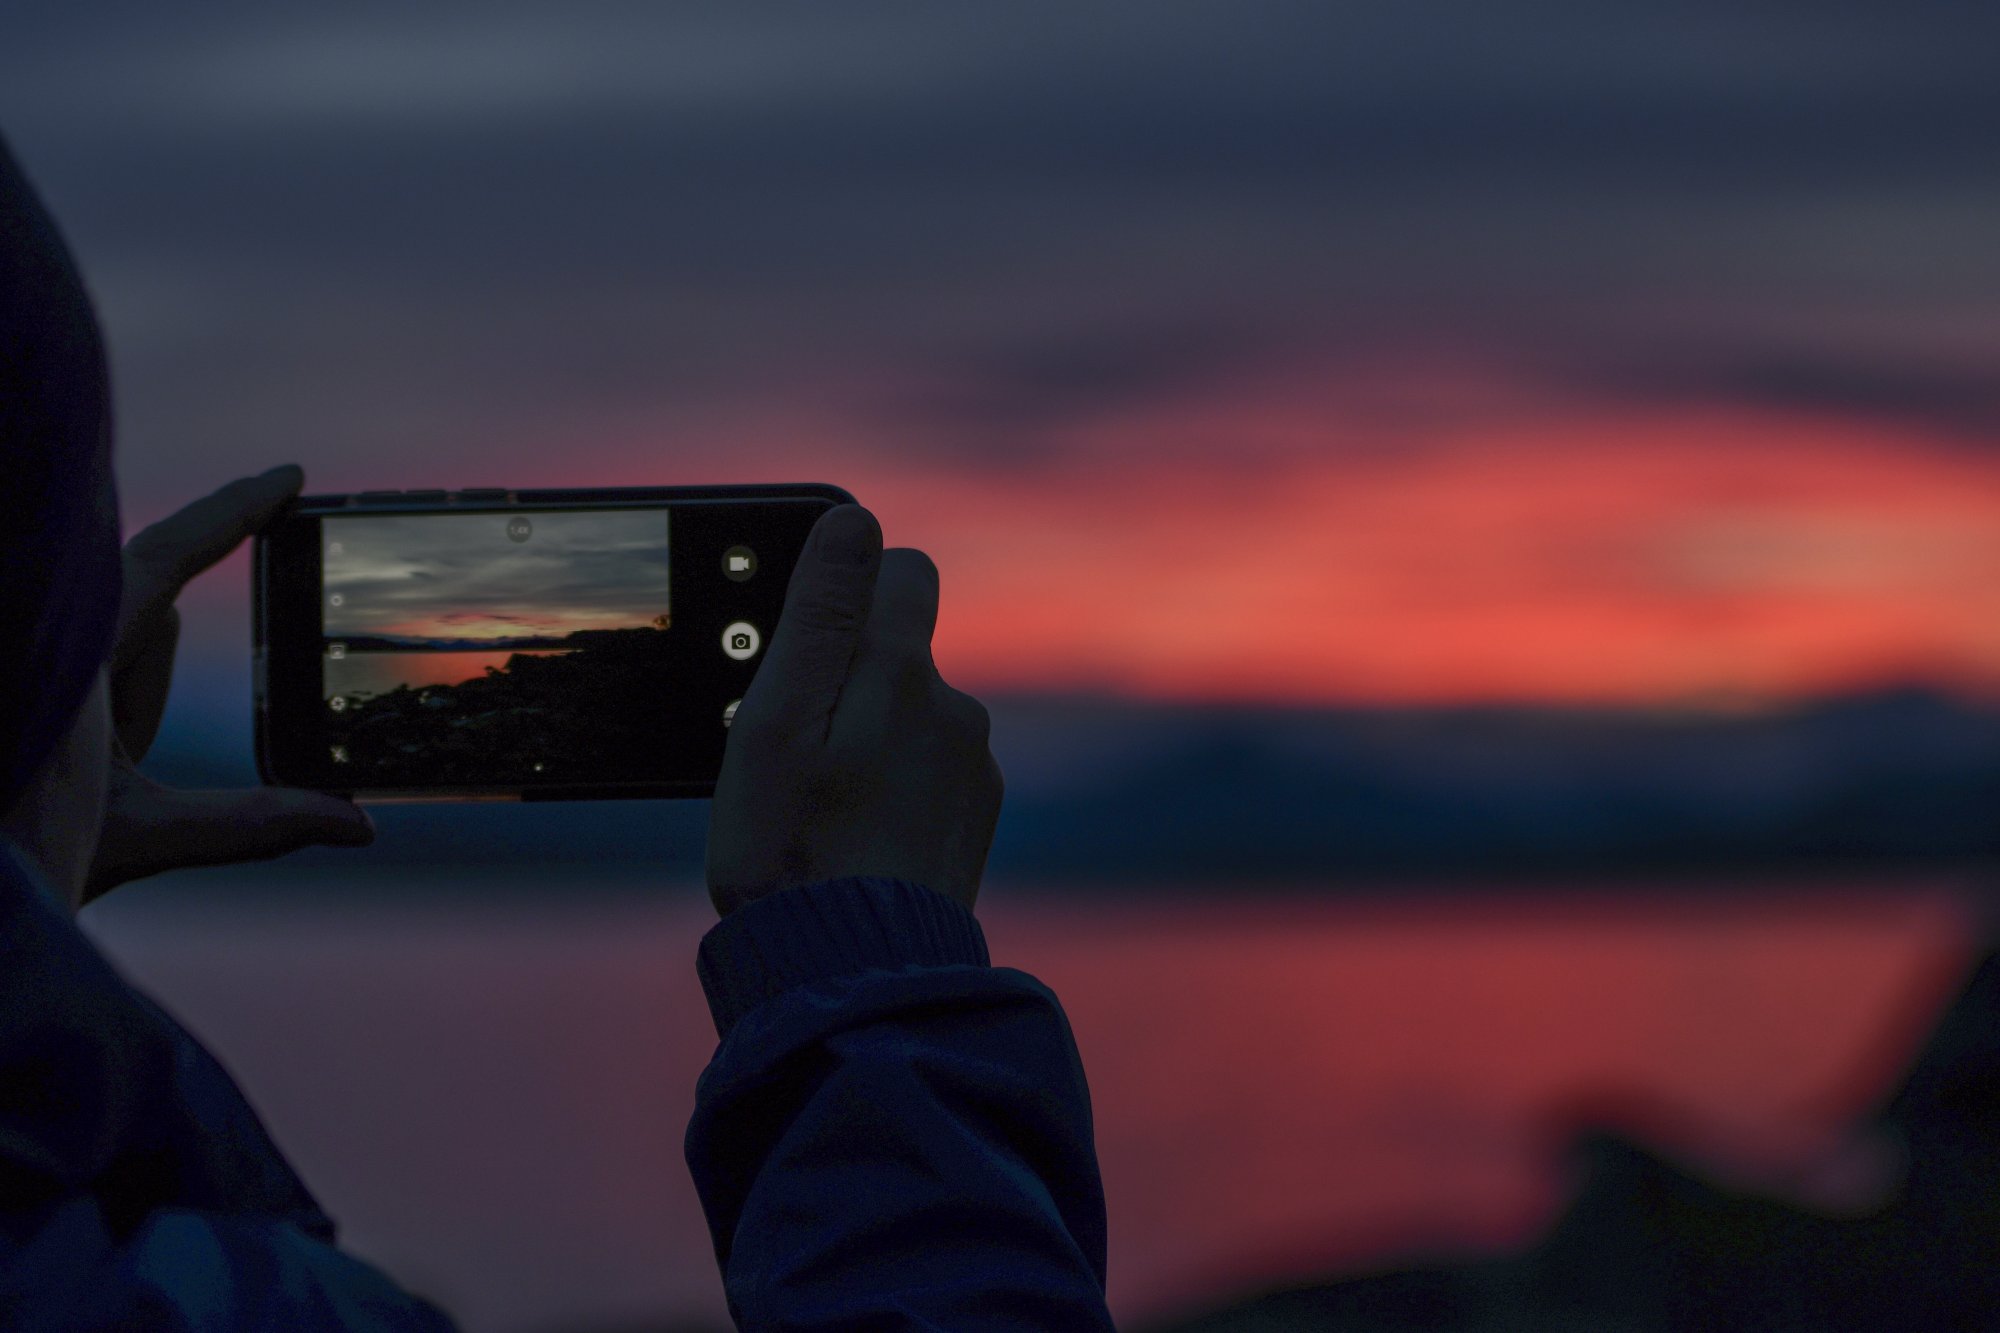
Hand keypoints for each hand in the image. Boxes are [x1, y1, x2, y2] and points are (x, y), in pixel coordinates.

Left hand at [84, 465, 373, 903]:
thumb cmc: (7, 850)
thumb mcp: (136, 835)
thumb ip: (248, 826)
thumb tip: (358, 825)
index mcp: (70, 648)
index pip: (166, 552)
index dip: (233, 509)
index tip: (290, 478)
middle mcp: (51, 629)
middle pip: (148, 630)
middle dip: (142, 705)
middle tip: (113, 772)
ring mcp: (43, 643)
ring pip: (121, 656)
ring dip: (117, 725)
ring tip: (70, 790)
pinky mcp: (42, 676)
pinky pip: (95, 671)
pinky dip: (103, 720)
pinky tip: (64, 771)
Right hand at [706, 505, 1000, 916]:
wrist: (854, 975)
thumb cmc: (793, 851)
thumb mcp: (776, 725)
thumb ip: (818, 617)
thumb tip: (854, 523)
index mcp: (901, 674)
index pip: (901, 569)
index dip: (849, 590)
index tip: (804, 638)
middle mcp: (954, 709)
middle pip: (900, 649)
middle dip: (849, 676)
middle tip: (791, 747)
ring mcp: (972, 766)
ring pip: (913, 714)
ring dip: (870, 737)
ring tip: (817, 805)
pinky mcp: (976, 817)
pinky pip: (930, 770)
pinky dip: (895, 787)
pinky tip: (854, 835)